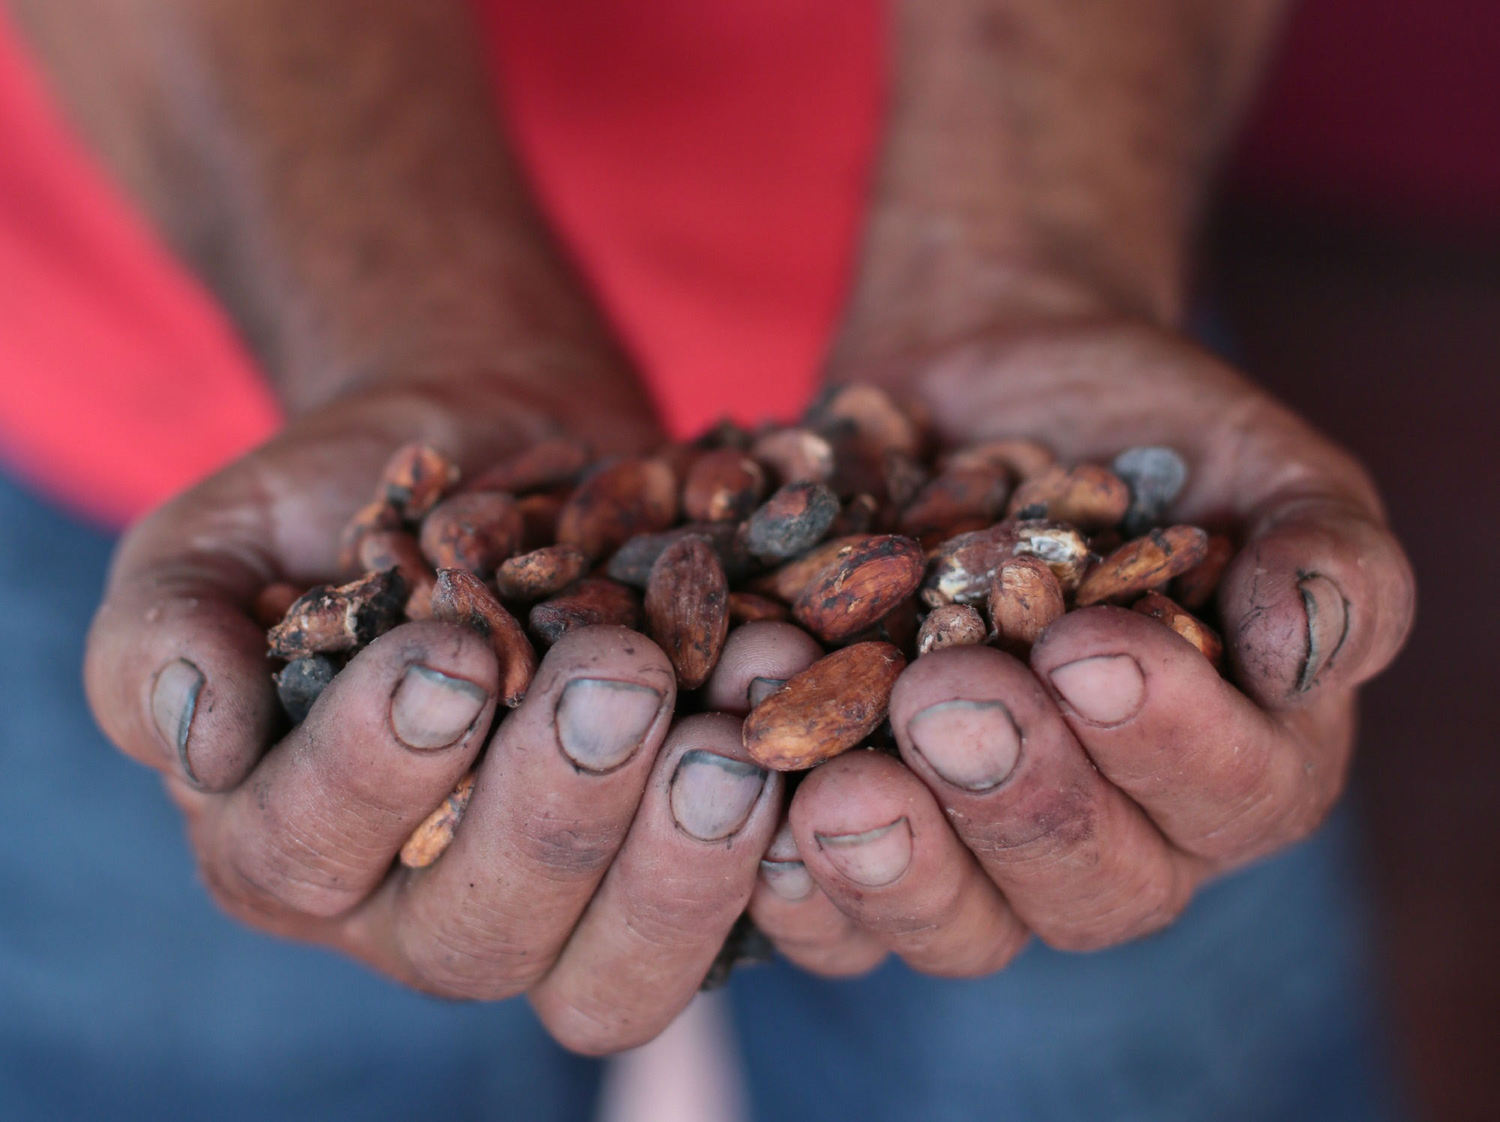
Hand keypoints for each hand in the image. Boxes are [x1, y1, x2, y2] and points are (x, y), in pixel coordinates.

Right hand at [84, 379, 791, 1053]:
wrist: (500, 450)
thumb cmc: (339, 499)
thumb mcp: (219, 541)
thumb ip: (169, 632)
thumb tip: (196, 745)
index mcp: (294, 844)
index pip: (305, 855)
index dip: (372, 771)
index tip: (448, 649)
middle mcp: (425, 904)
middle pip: (483, 937)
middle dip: (555, 814)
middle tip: (621, 676)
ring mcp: (572, 900)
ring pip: (618, 970)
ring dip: (683, 865)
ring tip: (735, 731)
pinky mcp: (686, 861)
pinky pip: (748, 908)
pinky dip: (786, 844)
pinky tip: (818, 742)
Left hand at [743, 319, 1414, 974]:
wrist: (982, 384)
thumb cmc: (1134, 426)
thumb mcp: (1257, 463)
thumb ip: (1327, 554)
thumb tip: (1307, 659)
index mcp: (1234, 765)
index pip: (1227, 796)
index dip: (1164, 740)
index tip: (1085, 645)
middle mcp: (1112, 835)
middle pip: (1085, 887)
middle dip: (1016, 798)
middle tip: (944, 698)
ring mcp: (975, 850)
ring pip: (955, 929)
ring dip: (892, 869)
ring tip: (832, 788)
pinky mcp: (861, 831)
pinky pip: (827, 913)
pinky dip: (782, 875)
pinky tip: (746, 802)